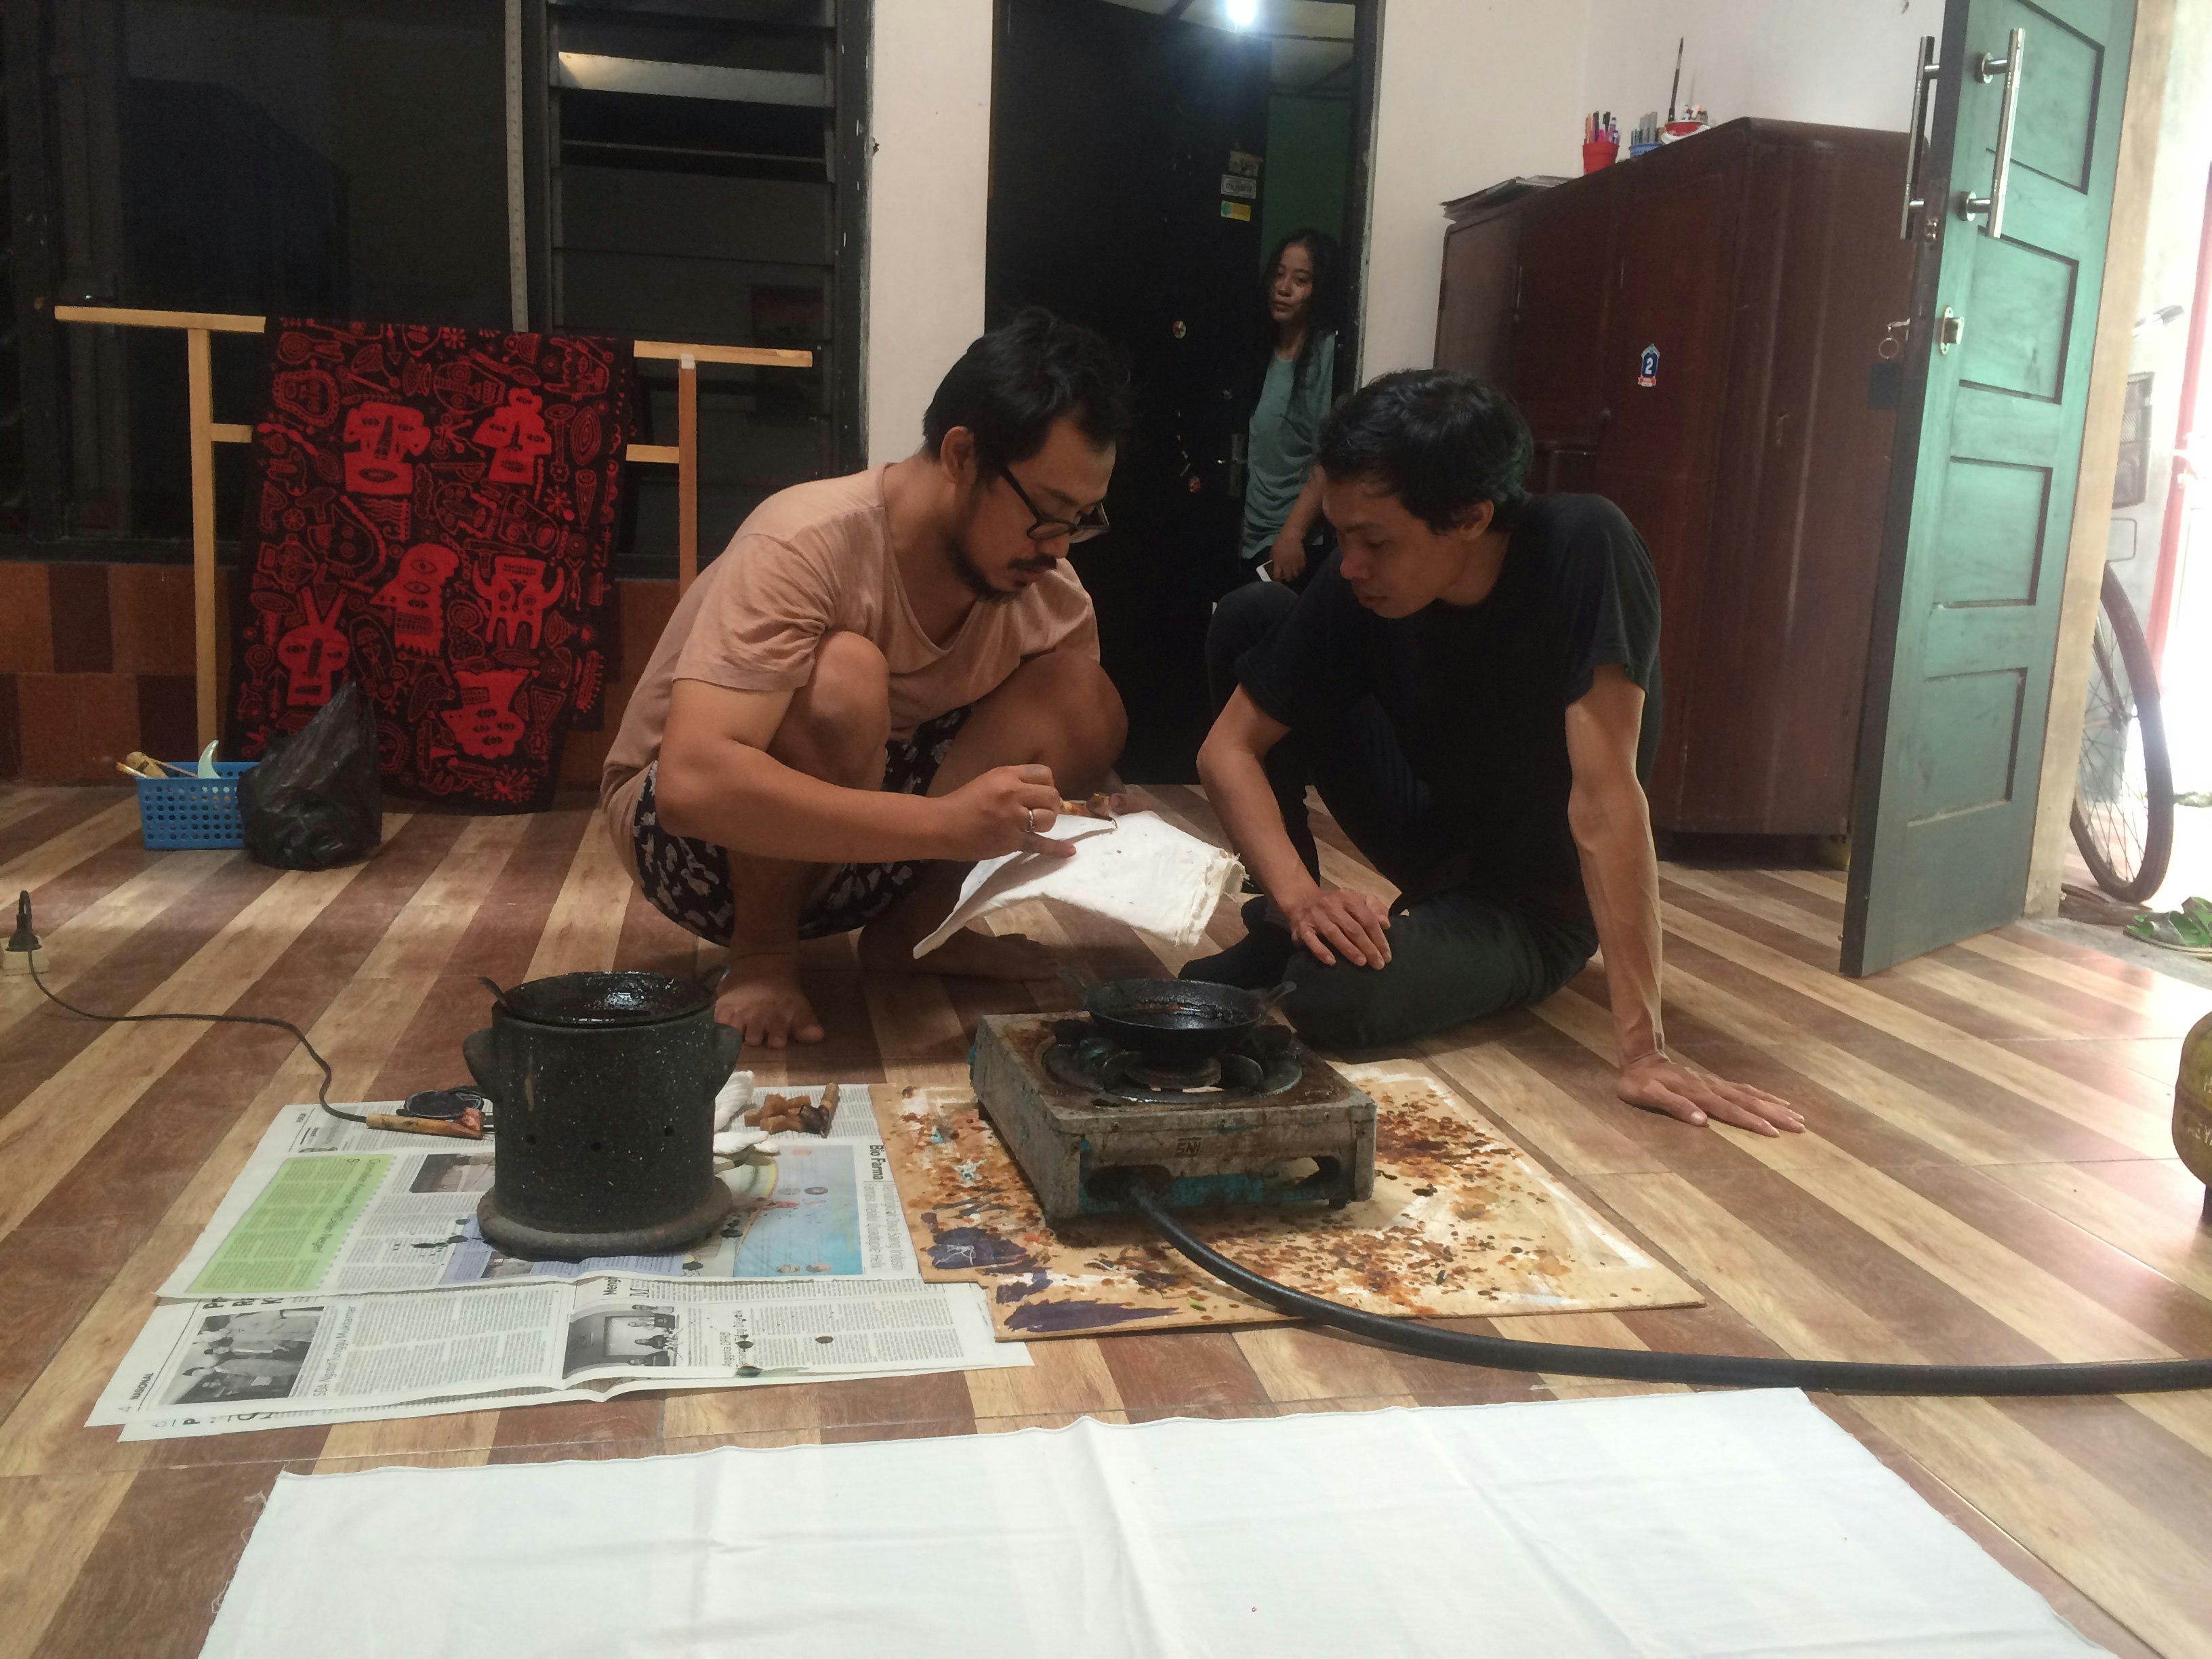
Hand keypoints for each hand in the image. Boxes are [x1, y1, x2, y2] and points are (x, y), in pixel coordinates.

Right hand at [935, 764, 1073, 860]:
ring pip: (1048, 818)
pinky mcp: (1012, 841)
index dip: (1047, 783)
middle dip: (1052, 803)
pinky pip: (1040, 844)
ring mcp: (1014, 819)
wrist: (942, 826)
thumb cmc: (963, 801)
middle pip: (1051, 795)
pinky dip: (1056, 848)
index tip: (1040, 793)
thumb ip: (1014, 781)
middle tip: (1043, 810)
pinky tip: (1069, 851)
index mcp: (1007, 775)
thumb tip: (1040, 790)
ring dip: (1047, 821)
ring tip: (1036, 824)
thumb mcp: (989, 780)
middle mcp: (1013, 794)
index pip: (1044, 774)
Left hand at [1270, 531, 1306, 583]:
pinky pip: (1302, 569)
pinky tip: (1298, 568)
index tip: (1278, 580)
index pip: (1277, 576)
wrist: (1290, 536)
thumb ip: (1273, 561)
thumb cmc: (1280, 543)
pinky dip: (1300, 570)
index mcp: (1278, 563)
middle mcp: (1286, 565)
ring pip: (1296, 575)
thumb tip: (1274, 567)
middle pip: (1288, 578)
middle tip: (1287, 577)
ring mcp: (1295, 563)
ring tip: (1293, 573)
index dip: (1277, 580)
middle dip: (1287, 578)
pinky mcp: (1302, 560)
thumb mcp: (1273, 552)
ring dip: (1294, 575)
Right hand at [1281, 885, 1391, 967]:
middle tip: (1378, 964)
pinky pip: (1312, 941)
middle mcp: (1331, 905)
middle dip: (1368, 947)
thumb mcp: (1356, 900)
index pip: (1367, 918)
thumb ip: (1374, 909)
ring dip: (1349, 949)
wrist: (1302, 902)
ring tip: (1362, 963)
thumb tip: (1385, 924)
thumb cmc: (1336, 906)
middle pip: (1353, 928)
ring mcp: (1316, 917)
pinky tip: (1332, 962)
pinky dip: (1321, 951)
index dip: (1379, 937)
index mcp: (1347, 897)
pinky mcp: (1303, 928)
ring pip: (1334, 934)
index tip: (1386, 955)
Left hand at [1617, 1053, 1803, 1135]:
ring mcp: (1715, 1084)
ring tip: (1797, 1115)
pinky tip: (1774, 1100)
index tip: (1774, 1133)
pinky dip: (1762, 1095)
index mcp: (1699, 1094)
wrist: (1641, 1058)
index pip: (1731, 1111)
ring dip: (1774, 1105)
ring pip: (1751, 1095)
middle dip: (1775, 1115)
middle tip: (1801, 1126)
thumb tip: (1702, 1122)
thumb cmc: (1639, 1083)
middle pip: (1749, 1103)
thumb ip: (1674, 1107)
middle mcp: (1712, 1088)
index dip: (1752, 1123)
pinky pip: (1744, 1089)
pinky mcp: (1715, 1083)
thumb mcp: (1648, 1095)